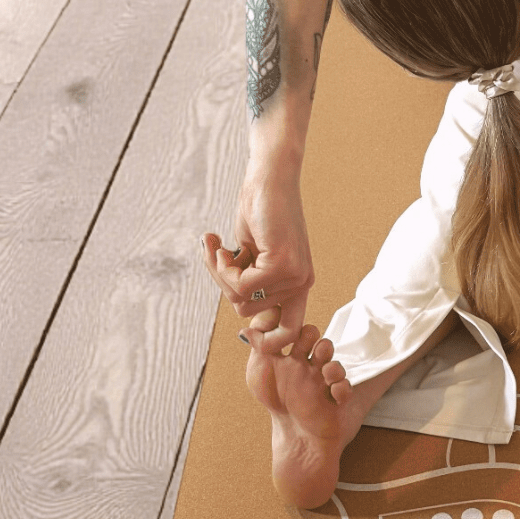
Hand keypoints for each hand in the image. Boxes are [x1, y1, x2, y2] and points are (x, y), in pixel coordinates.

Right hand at [201, 163, 312, 354]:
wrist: (267, 178)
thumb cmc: (257, 212)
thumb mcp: (253, 256)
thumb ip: (251, 285)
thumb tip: (243, 317)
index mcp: (298, 284)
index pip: (288, 333)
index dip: (265, 340)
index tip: (244, 332)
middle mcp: (301, 283)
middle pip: (246, 312)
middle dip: (224, 286)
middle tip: (218, 257)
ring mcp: (295, 275)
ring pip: (240, 299)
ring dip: (220, 273)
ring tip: (218, 246)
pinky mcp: (283, 263)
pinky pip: (240, 284)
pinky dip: (221, 266)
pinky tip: (219, 242)